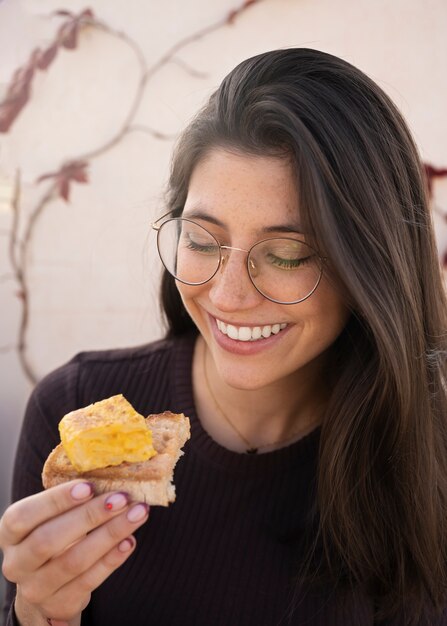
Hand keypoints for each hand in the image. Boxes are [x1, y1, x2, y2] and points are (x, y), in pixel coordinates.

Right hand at [0, 481, 148, 623]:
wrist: (48, 587)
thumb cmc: (55, 536)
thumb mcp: (51, 518)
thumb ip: (72, 499)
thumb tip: (110, 471)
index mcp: (10, 533)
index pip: (25, 516)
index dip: (56, 501)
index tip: (89, 486)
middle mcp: (16, 562)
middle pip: (50, 539)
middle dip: (90, 516)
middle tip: (122, 498)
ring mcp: (36, 588)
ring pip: (74, 561)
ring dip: (110, 534)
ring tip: (137, 514)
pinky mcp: (59, 604)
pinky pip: (89, 581)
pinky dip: (112, 559)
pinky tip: (130, 540)